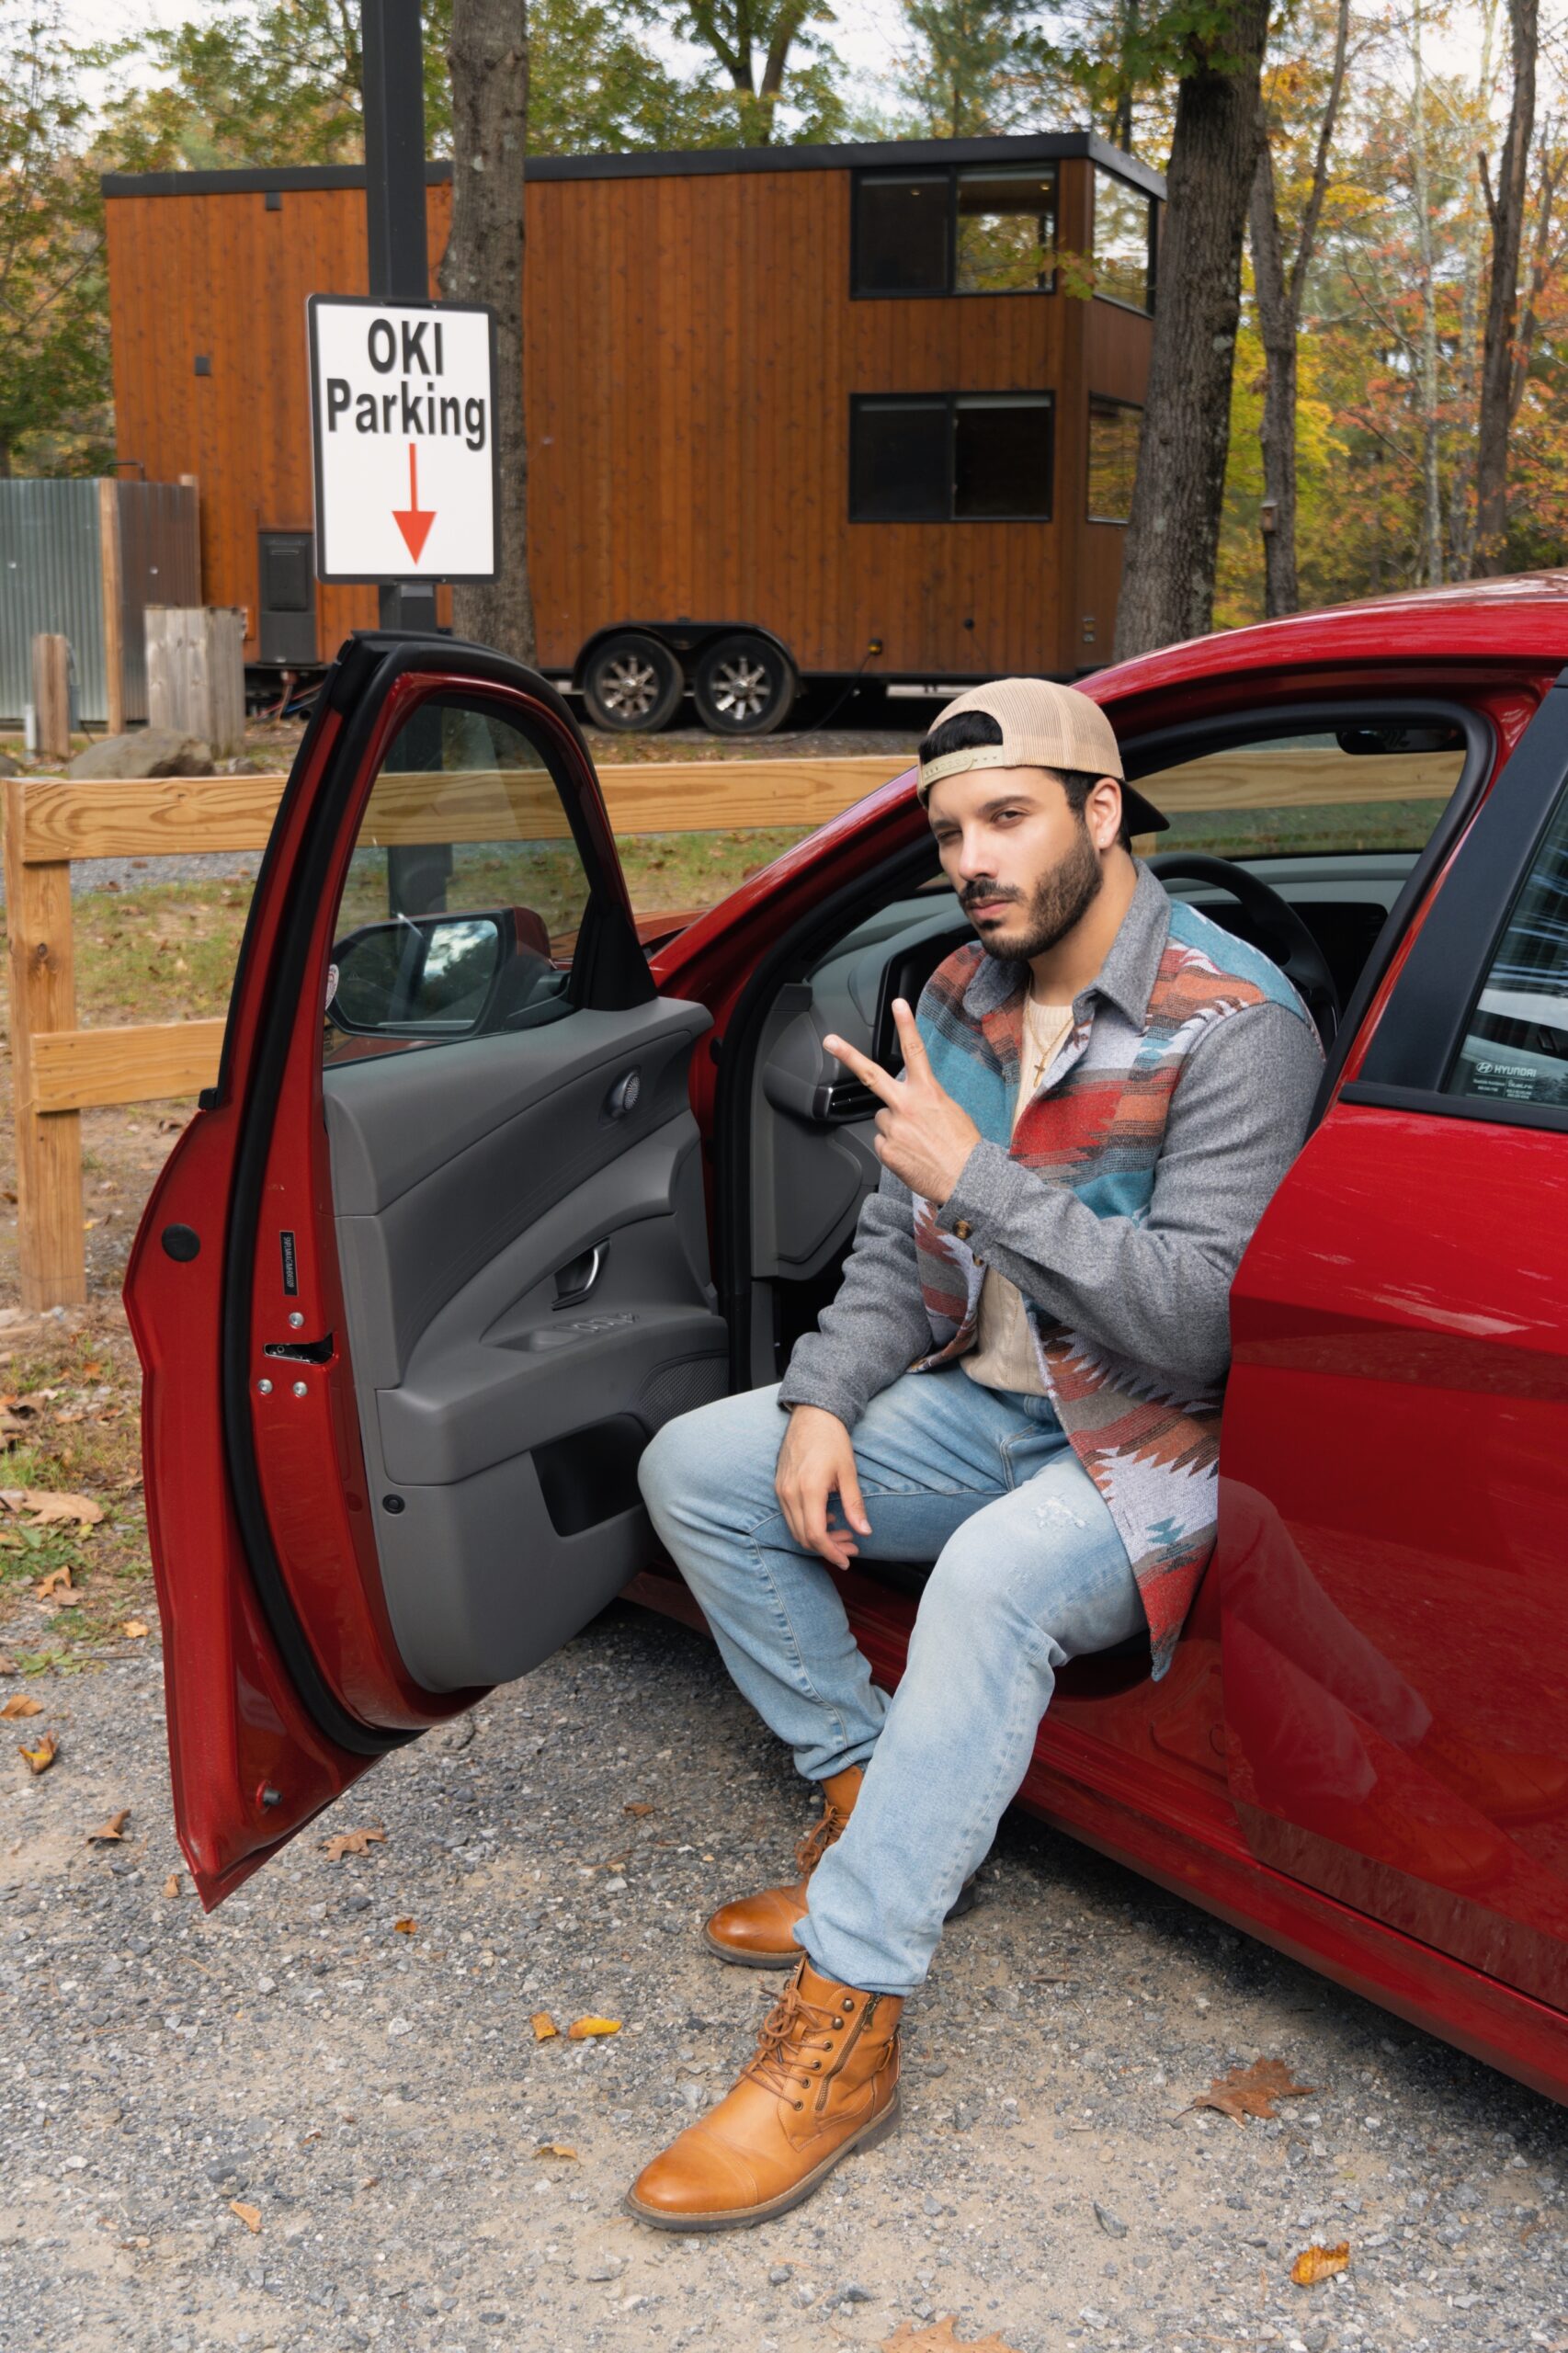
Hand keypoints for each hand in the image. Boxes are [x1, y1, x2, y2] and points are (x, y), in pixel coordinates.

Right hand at [776, 1405, 870, 1570]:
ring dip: (818, 1538)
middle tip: (851, 1547)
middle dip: (828, 1549)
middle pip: (804, 1537)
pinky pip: (791, 1516)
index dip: (831, 1553)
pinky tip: (828, 1518)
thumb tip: (864, 1531)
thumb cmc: (831, 1440)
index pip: (816, 1535)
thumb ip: (854, 1505)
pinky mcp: (779, 1487)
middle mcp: (790, 1493)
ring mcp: (781, 1490)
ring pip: (796, 1529)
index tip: (846, 1560)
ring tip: (842, 1533)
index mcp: (808, 1490)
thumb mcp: (848, 1472)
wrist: (812, 1416)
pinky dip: (808, 1525)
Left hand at [823, 998, 980, 1205]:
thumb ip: (925, 1100)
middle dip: (848, 1055)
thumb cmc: (964, 1148)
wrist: (967, 1180)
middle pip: (871, 1075)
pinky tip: (911, 1154)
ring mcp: (893, 1128)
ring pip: (882, 1118)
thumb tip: (910, 1102)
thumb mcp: (951, 1111)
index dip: (905, 1025)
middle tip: (830, 1040)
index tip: (897, 1003)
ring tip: (916, 1140)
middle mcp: (907, 1106)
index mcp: (928, 1093)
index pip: (915, 1051)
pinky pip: (881, 1142)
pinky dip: (893, 1148)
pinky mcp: (886, 1150)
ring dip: (893, 1125)